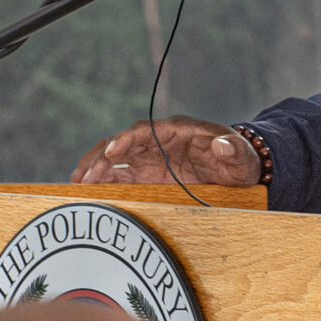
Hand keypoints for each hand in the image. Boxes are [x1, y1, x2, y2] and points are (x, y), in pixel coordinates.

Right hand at [71, 116, 261, 186]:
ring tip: (78, 183)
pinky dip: (104, 181)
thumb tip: (222, 144)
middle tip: (85, 176)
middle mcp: (158, 141)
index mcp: (177, 130)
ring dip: (96, 168)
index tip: (113, 151)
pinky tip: (88, 190)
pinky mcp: (148, 175)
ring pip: (116, 159)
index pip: (145, 130)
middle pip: (123, 144)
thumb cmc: (239, 160)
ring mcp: (151, 158)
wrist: (237, 171)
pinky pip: (121, 176)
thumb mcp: (241, 156)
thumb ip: (233, 149)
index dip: (127, 139)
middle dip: (102, 157)